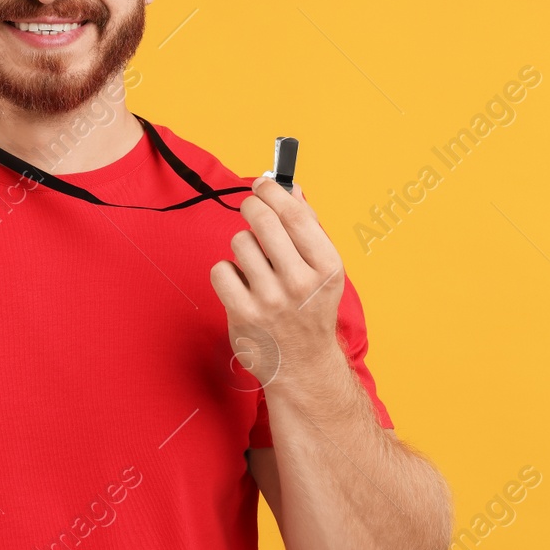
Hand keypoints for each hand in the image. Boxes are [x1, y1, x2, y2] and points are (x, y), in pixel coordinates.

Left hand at [209, 176, 346, 388]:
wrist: (303, 365)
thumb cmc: (311, 309)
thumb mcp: (324, 270)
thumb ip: (309, 228)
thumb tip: (290, 189)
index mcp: (327, 267)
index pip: (295, 214)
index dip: (273, 191)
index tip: (262, 184)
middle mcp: (301, 282)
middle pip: (262, 220)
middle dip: (252, 206)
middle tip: (251, 207)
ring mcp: (271, 300)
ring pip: (239, 242)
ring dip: (243, 245)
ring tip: (255, 263)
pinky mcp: (243, 314)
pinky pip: (221, 269)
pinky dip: (227, 271)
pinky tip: (242, 283)